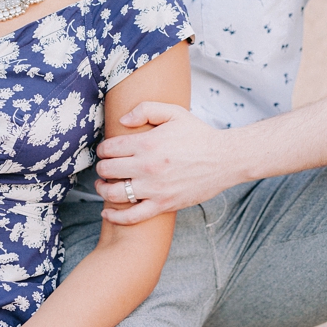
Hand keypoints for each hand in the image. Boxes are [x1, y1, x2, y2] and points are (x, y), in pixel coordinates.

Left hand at [94, 102, 241, 224]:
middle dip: (102, 167)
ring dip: (103, 189)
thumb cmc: (199, 135)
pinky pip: (131, 217)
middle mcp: (147, 167)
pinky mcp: (163, 205)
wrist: (224, 159)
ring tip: (104, 185)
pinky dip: (115, 216)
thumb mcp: (175, 113)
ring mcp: (154, 188)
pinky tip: (108, 212)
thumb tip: (122, 121)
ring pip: (113, 194)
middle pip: (107, 170)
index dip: (103, 149)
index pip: (109, 148)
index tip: (107, 150)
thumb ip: (146, 109)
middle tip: (106, 166)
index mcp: (147, 144)